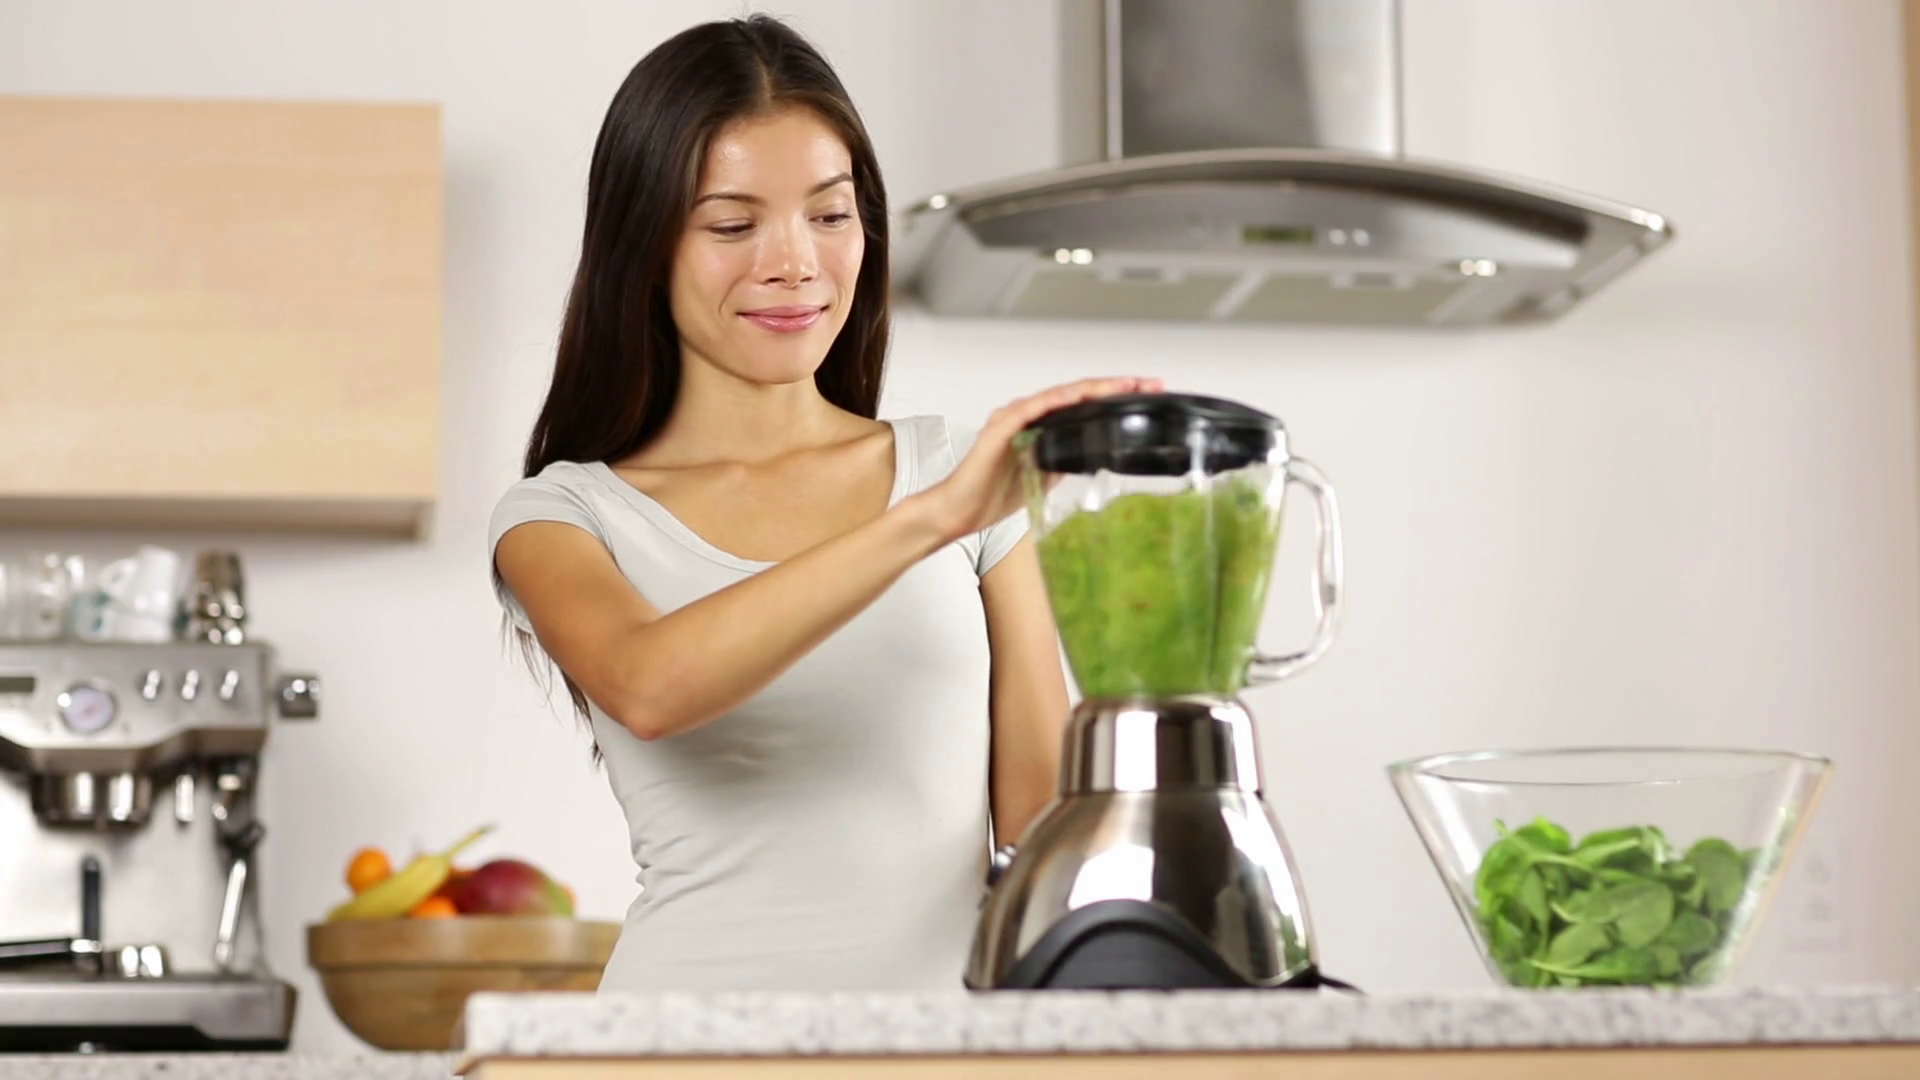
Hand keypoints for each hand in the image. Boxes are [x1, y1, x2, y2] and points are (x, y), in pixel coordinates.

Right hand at [918, 376, 1164, 540]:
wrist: (960, 511)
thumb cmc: (992, 494)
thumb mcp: (1043, 477)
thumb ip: (1063, 460)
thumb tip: (1091, 456)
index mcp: (1039, 426)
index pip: (1083, 405)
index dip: (1114, 397)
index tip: (1146, 393)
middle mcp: (1027, 416)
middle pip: (1077, 394)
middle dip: (1115, 387)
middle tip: (1149, 383)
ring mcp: (1013, 420)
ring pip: (1059, 396)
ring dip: (1093, 389)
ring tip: (1123, 385)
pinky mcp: (1000, 430)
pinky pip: (1031, 409)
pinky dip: (1055, 401)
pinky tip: (1076, 397)